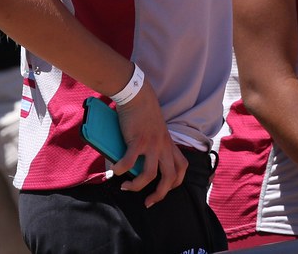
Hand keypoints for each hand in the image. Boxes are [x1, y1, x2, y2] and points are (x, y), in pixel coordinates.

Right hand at [115, 81, 186, 206]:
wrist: (137, 95)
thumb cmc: (143, 112)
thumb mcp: (153, 132)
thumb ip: (148, 147)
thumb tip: (132, 164)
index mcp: (169, 144)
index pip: (181, 167)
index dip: (176, 182)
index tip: (163, 190)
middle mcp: (164, 146)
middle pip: (170, 177)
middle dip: (161, 194)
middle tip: (148, 202)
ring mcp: (152, 144)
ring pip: (150, 174)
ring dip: (137, 186)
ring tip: (126, 187)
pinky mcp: (138, 141)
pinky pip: (129, 162)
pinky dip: (121, 170)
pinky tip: (115, 172)